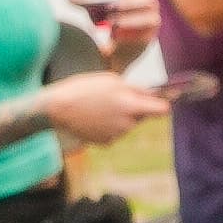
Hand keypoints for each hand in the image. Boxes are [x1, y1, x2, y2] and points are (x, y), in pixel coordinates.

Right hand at [44, 71, 170, 145]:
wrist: (56, 109)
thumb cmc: (83, 88)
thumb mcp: (111, 80)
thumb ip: (135, 89)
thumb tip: (152, 96)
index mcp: (130, 106)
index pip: (161, 110)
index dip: (163, 104)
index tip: (166, 101)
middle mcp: (127, 124)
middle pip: (142, 116)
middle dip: (136, 108)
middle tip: (116, 97)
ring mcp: (116, 135)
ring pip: (128, 124)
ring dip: (121, 116)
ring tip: (100, 106)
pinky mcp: (106, 142)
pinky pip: (115, 132)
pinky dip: (109, 125)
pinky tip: (94, 117)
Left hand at [88, 0, 158, 57]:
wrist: (117, 47)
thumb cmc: (110, 21)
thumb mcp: (97, 9)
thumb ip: (86, 2)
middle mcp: (149, 6)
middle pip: (148, 0)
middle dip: (131, 2)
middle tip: (113, 6)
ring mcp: (151, 22)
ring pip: (149, 17)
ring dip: (130, 18)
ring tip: (112, 21)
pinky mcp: (149, 36)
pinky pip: (145, 32)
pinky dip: (131, 31)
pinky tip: (118, 33)